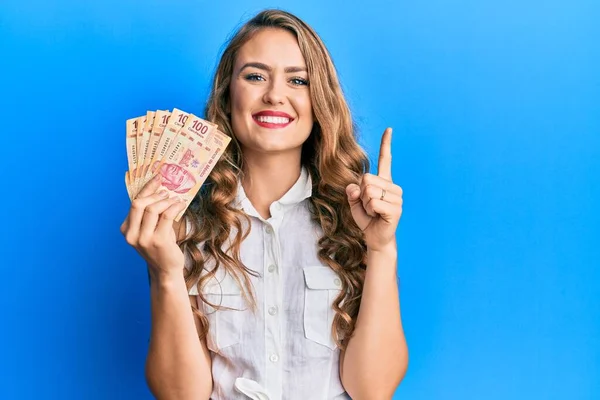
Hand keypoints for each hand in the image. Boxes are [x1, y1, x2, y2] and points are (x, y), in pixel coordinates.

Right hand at [120, 174, 187, 278]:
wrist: (166, 270)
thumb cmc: (161, 247)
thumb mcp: (151, 229)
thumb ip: (150, 214)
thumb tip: (160, 189)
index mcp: (126, 230)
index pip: (134, 203)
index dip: (146, 188)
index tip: (157, 178)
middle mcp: (132, 235)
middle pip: (139, 204)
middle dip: (154, 193)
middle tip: (167, 191)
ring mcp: (144, 239)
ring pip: (153, 209)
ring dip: (166, 201)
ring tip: (175, 199)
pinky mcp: (159, 241)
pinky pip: (166, 216)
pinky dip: (174, 207)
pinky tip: (180, 205)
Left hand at [346, 127, 402, 251]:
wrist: (375, 238)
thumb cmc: (367, 219)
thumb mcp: (354, 203)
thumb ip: (352, 192)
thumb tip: (355, 186)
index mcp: (384, 182)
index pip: (385, 160)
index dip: (386, 145)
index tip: (389, 129)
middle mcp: (393, 187)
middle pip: (367, 178)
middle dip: (361, 195)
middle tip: (369, 207)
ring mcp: (397, 197)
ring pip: (369, 191)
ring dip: (366, 204)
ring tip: (374, 212)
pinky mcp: (396, 208)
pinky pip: (374, 203)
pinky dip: (370, 210)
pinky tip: (377, 216)